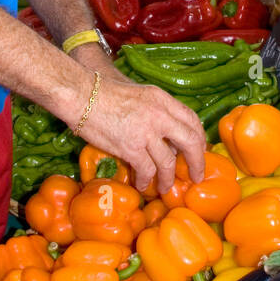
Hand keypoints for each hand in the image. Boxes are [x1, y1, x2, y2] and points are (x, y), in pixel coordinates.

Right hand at [75, 68, 205, 194]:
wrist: (80, 94)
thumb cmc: (102, 93)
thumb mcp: (138, 94)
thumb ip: (155, 110)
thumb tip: (165, 133)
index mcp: (162, 99)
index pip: (192, 119)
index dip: (199, 138)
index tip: (198, 151)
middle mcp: (160, 114)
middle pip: (191, 141)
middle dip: (197, 162)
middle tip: (196, 176)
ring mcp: (146, 132)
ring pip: (169, 162)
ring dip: (169, 178)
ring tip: (166, 188)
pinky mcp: (131, 147)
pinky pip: (147, 170)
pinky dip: (147, 181)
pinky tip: (143, 185)